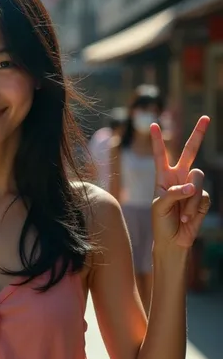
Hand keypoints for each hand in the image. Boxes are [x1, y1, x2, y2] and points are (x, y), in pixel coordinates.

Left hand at [151, 116, 210, 249]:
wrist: (173, 240)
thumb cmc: (160, 222)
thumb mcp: (159, 207)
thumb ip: (173, 194)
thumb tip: (191, 188)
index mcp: (163, 176)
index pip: (160, 154)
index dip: (157, 140)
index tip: (153, 124)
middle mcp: (179, 177)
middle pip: (190, 151)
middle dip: (198, 134)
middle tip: (206, 117)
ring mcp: (192, 186)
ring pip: (198, 179)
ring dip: (189, 199)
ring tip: (182, 214)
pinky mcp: (202, 198)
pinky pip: (202, 196)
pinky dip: (194, 208)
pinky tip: (188, 218)